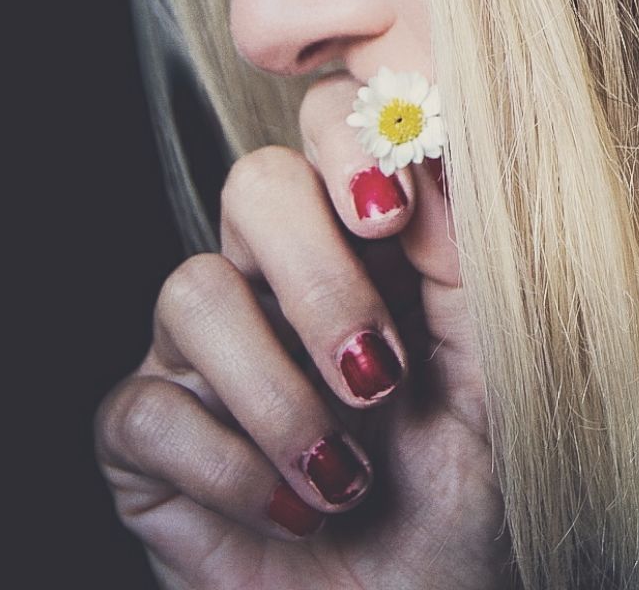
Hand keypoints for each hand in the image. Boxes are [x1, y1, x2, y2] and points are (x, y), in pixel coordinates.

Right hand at [95, 73, 516, 588]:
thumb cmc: (463, 493)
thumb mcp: (492, 372)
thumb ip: (465, 261)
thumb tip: (430, 163)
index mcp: (357, 243)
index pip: (324, 127)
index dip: (345, 144)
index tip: (390, 220)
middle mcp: (270, 277)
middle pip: (252, 185)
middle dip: (318, 279)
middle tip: (376, 375)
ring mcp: (200, 350)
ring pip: (190, 291)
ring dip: (281, 398)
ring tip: (345, 476)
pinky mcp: (146, 434)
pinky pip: (146, 409)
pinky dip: (230, 472)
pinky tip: (293, 511)